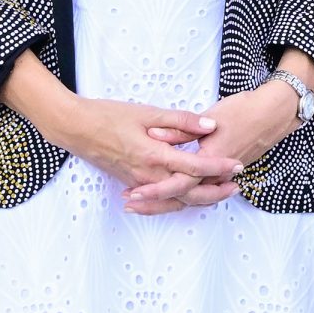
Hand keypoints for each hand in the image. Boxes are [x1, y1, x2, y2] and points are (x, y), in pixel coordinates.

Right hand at [0, 48, 240, 201]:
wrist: (75, 129)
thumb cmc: (108, 116)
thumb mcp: (147, 112)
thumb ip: (181, 121)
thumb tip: (210, 126)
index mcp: (154, 156)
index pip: (195, 166)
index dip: (219, 167)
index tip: (238, 165)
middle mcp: (148, 176)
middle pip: (189, 193)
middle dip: (215, 191)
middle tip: (236, 186)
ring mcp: (139, 183)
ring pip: (175, 199)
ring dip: (199, 198)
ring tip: (219, 192)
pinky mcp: (131, 183)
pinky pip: (160, 199)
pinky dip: (177, 200)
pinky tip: (187, 196)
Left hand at [133, 54, 313, 213]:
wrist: (274, 113)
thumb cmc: (244, 110)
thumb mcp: (212, 116)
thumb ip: (182, 128)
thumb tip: (156, 135)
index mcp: (210, 159)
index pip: (178, 183)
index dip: (154, 190)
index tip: (134, 193)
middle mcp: (216, 174)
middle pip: (182, 198)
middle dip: (155, 203)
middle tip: (130, 204)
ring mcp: (222, 176)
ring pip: (191, 198)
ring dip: (166, 202)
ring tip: (142, 203)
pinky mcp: (224, 173)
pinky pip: (201, 192)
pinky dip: (183, 196)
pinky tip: (170, 194)